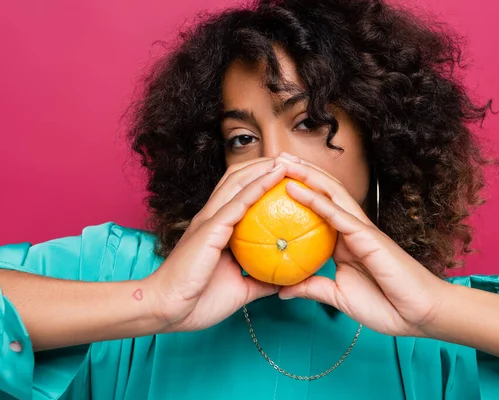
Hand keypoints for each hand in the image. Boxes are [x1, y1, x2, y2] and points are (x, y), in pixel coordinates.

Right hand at [144, 158, 286, 331]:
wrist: (166, 310)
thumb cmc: (198, 302)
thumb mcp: (240, 290)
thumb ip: (261, 281)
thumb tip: (285, 280)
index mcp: (216, 228)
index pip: (241, 193)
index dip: (263, 179)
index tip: (290, 177)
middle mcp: (212, 217)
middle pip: (240, 178)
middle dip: (267, 164)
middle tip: (295, 161)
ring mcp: (209, 219)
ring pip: (239, 181)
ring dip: (266, 166)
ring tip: (290, 159)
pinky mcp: (209, 228)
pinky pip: (239, 201)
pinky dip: (260, 184)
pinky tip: (278, 174)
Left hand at [275, 153, 450, 336]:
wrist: (419, 315)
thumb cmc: (385, 306)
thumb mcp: (338, 296)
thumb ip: (312, 288)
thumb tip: (282, 290)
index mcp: (345, 241)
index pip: (319, 208)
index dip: (299, 191)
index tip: (274, 182)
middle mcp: (352, 229)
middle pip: (324, 192)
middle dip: (301, 172)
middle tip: (275, 158)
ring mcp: (361, 230)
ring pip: (331, 193)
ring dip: (306, 175)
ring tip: (283, 161)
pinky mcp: (369, 237)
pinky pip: (338, 215)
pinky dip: (316, 200)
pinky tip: (296, 189)